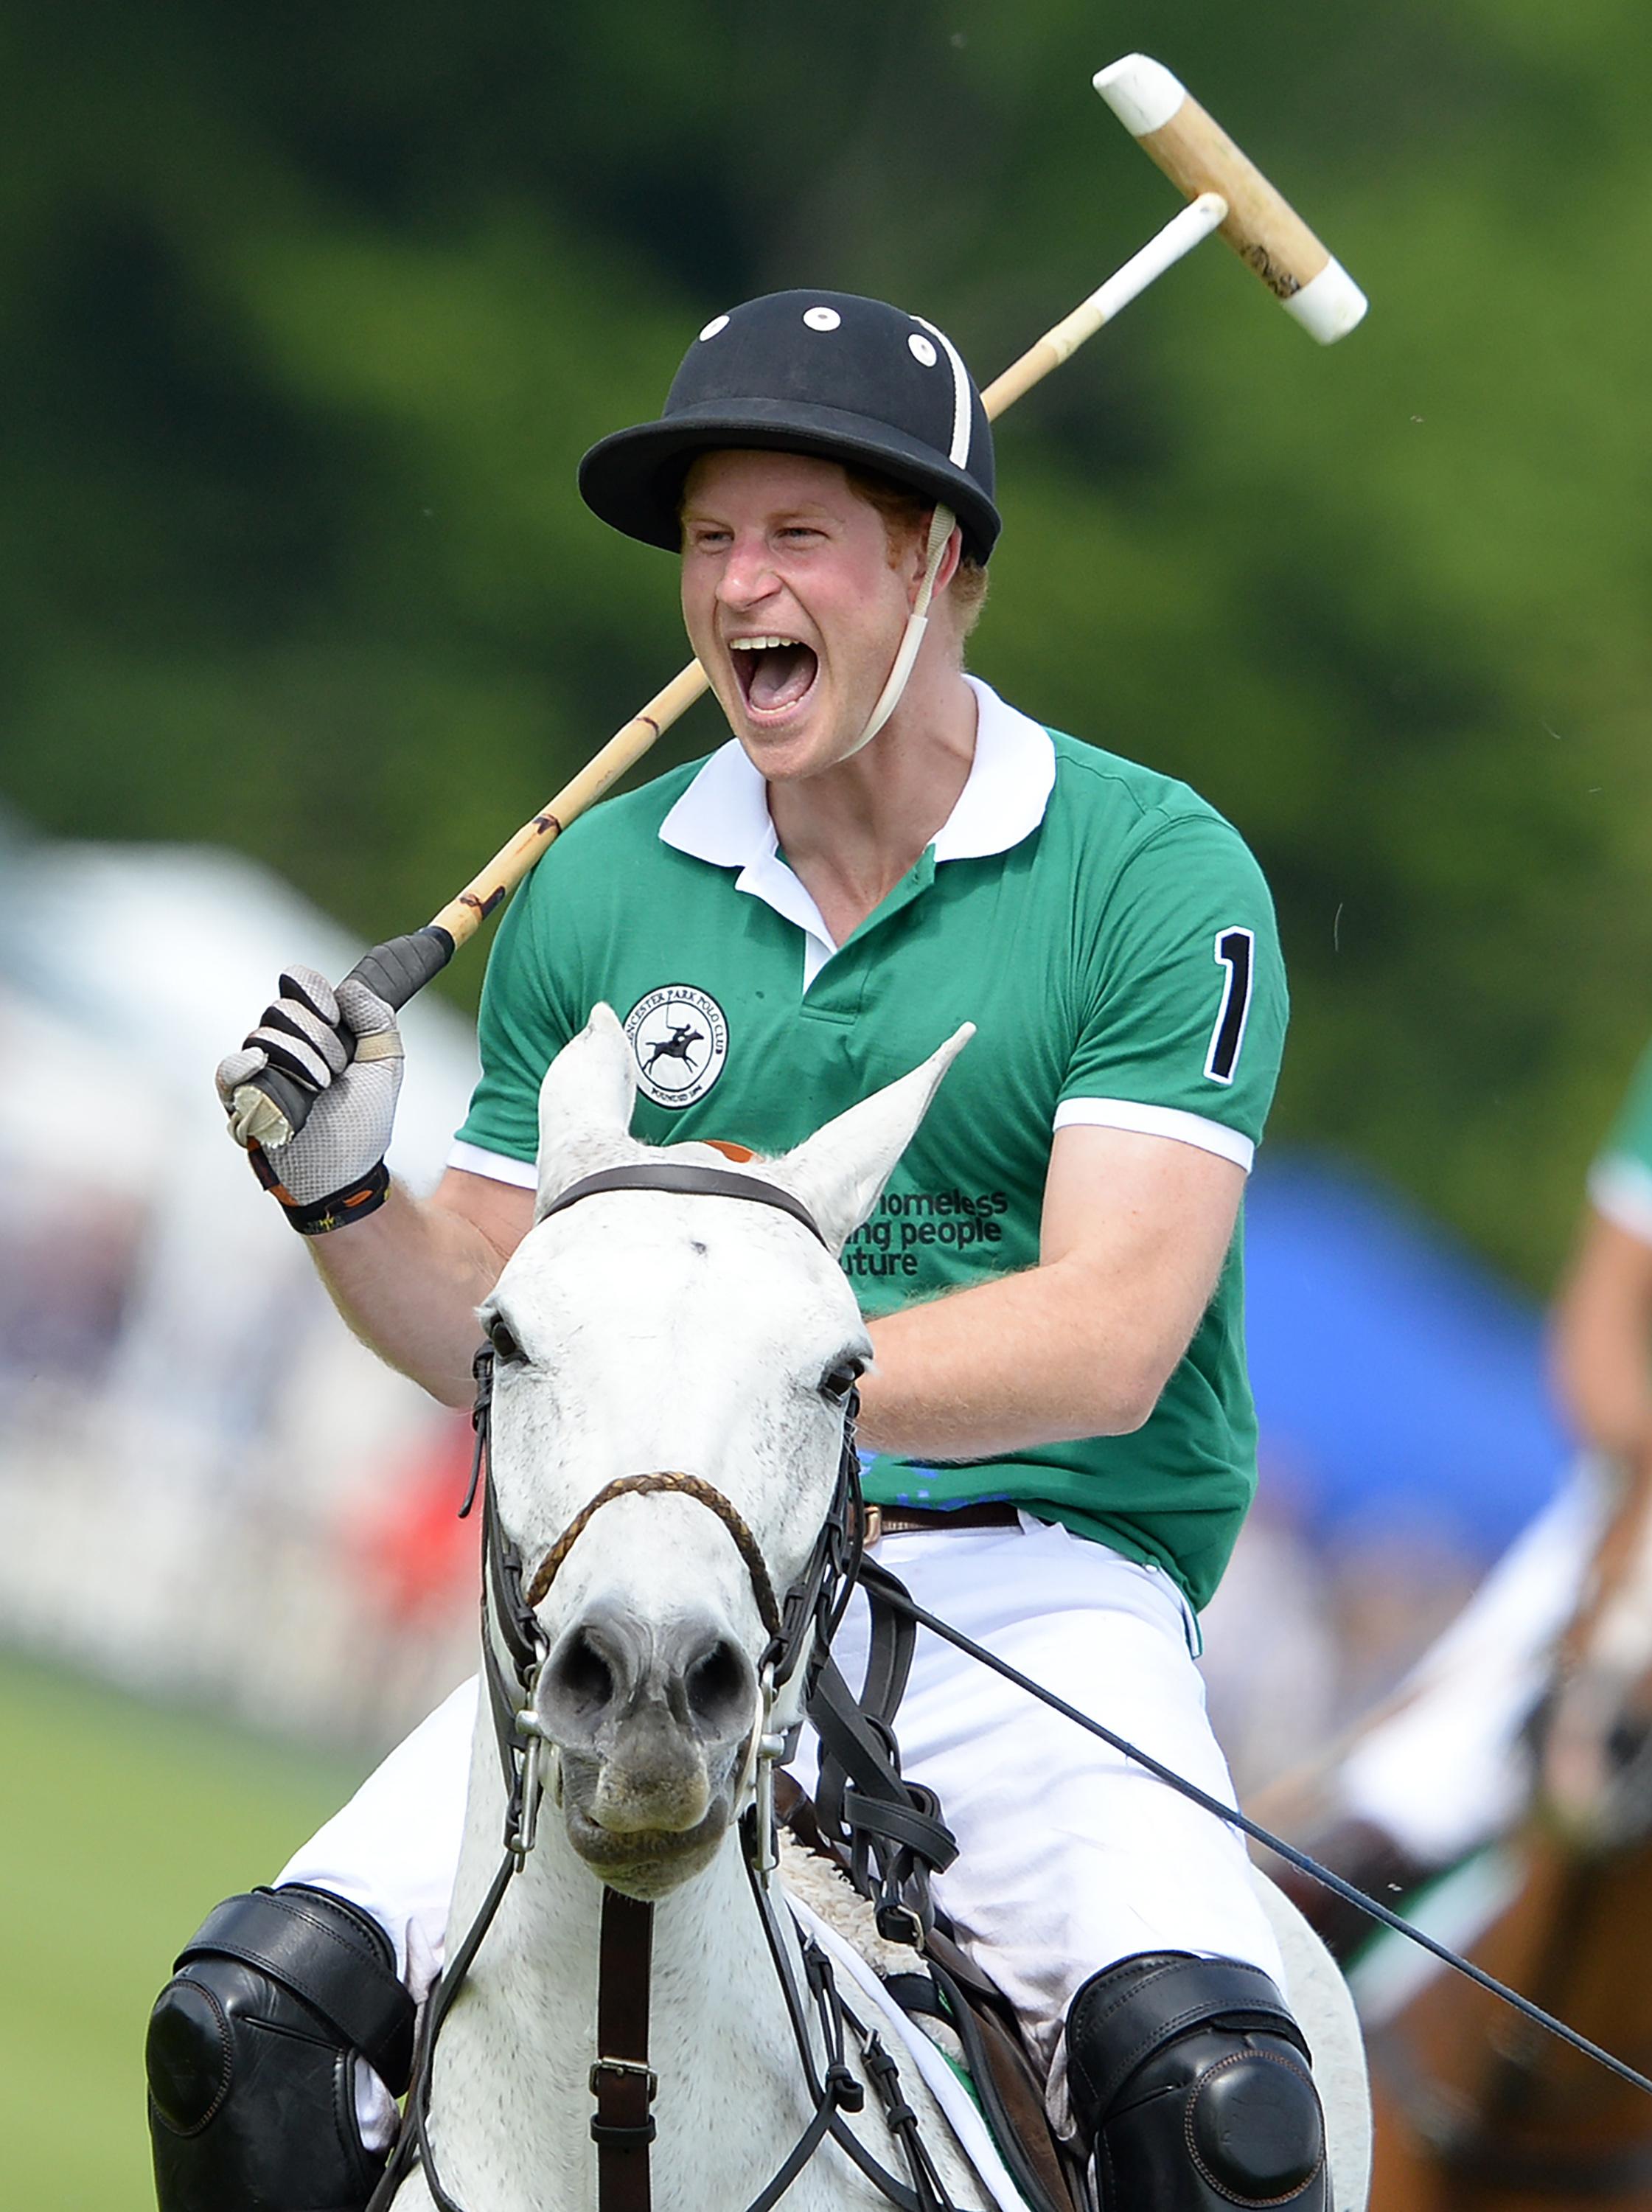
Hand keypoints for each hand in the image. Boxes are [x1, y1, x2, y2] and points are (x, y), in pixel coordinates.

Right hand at [216, 968, 403, 1226]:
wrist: (346, 1172)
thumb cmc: (362, 1122)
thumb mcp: (385, 1066)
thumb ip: (378, 1021)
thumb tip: (350, 988)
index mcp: (315, 1032)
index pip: (299, 987)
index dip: (312, 991)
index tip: (334, 1014)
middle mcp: (282, 1046)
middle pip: (282, 1009)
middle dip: (317, 1037)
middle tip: (336, 1070)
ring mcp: (259, 1072)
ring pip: (262, 1036)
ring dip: (299, 1059)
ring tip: (320, 1089)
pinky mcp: (240, 1100)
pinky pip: (229, 1069)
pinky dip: (243, 1064)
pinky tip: (261, 1064)